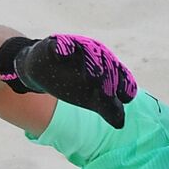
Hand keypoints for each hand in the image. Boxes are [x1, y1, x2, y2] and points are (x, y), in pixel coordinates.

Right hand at [0, 34, 137, 127]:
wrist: (43, 70)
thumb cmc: (72, 85)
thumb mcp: (92, 99)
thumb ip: (108, 108)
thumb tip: (120, 124)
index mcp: (107, 68)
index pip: (120, 75)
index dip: (123, 86)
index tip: (125, 97)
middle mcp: (94, 55)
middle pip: (106, 63)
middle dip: (109, 76)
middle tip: (110, 91)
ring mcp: (76, 48)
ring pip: (88, 51)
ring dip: (91, 60)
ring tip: (94, 74)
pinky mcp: (57, 44)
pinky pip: (60, 45)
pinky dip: (62, 48)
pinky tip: (61, 55)